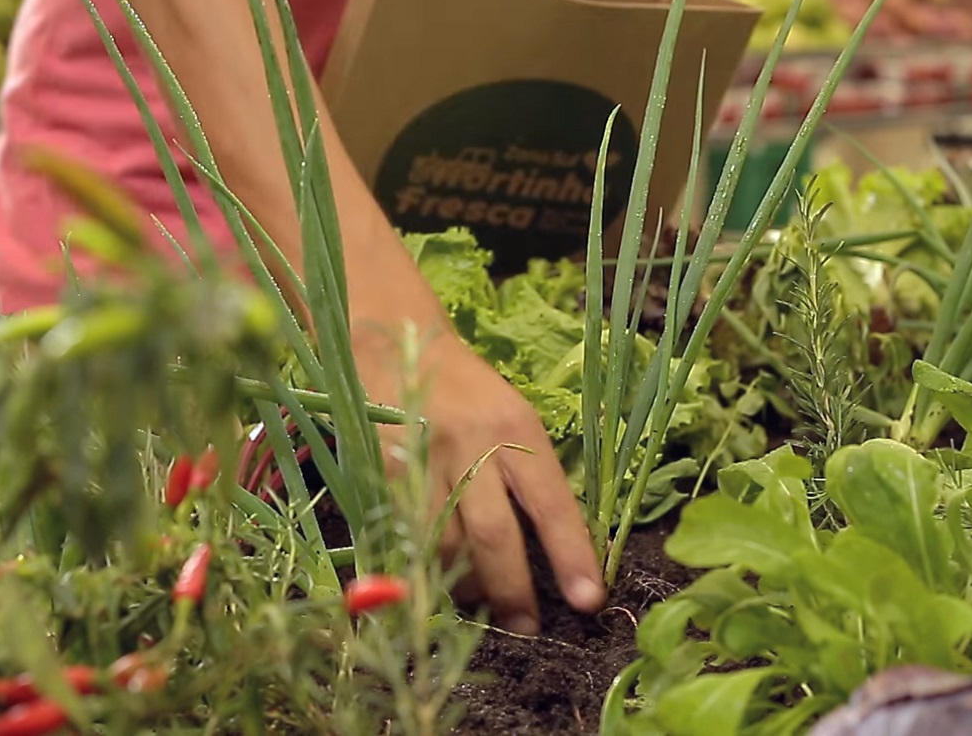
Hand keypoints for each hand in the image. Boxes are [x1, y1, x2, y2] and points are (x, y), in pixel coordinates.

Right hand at [357, 327, 604, 634]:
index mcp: (516, 428)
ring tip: (479, 605)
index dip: (571, 555)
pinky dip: (419, 569)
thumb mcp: (513, 418)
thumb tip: (556, 549)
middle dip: (512, 591)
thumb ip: (531, 476)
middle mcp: (471, 444)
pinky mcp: (383, 474)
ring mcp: (421, 461)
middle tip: (527, 628)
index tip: (588, 600)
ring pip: (443, 545)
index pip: (551, 503)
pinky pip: (403, 538)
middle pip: (493, 535)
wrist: (395, 343)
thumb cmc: (469, 391)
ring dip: (464, 586)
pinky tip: (431, 585)